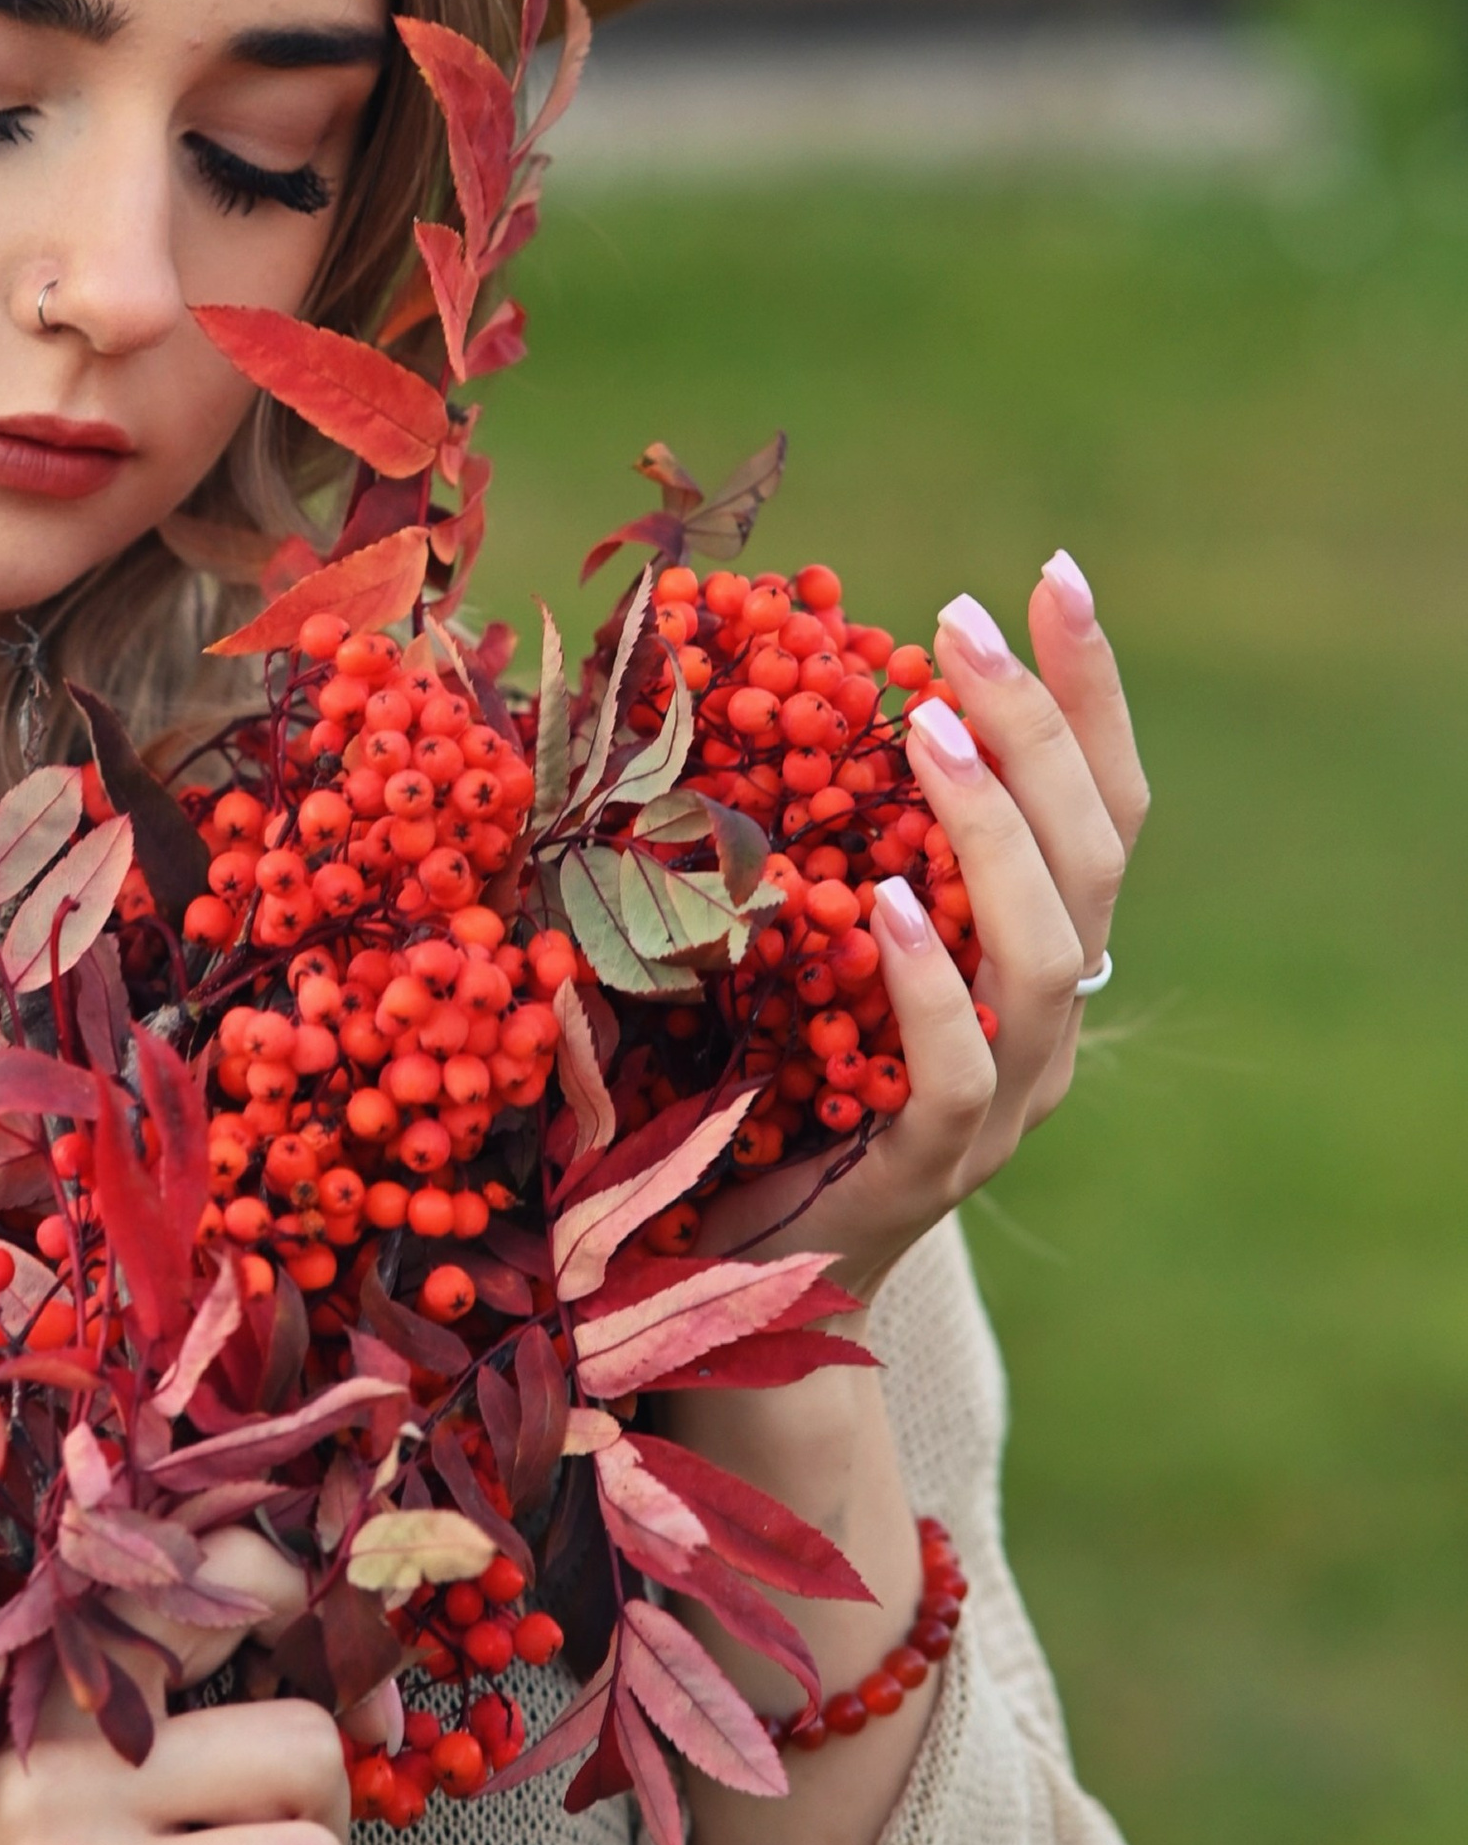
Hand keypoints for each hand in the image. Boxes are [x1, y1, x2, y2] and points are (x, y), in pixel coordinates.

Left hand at [712, 548, 1149, 1303]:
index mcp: (1031, 953)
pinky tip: (887, 905)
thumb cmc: (765, 1076)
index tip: (1053, 576)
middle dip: (1037, 728)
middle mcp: (1046, 1023)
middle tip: (960, 627)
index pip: (1103, 808)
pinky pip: (956, 1072)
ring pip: (1048, 957)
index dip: (1090, 695)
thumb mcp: (796, 934)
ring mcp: (1003, 1101)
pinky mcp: (931, 1169)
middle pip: (1093, 860)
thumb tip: (742, 676)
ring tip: (928, 733)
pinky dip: (931, 982)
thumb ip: (814, 834)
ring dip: (992, 831)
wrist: (748, 1268)